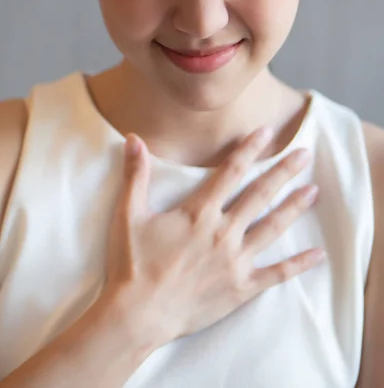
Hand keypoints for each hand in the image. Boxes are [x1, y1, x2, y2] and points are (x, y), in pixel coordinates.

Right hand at [104, 129, 322, 343]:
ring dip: (294, 207)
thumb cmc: (132, 264)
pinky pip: (276, 274)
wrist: (137, 315)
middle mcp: (223, 232)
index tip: (268, 132)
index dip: (250, 149)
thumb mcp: (128, 215)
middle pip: (260, 194)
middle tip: (305, 154)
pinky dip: (299, 264)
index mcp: (199, 213)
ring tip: (314, 191)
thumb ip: (136, 175)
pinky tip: (318, 254)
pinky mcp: (241, 288)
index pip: (230, 172)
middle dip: (283, 171)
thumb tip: (133, 138)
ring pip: (272, 228)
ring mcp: (235, 261)